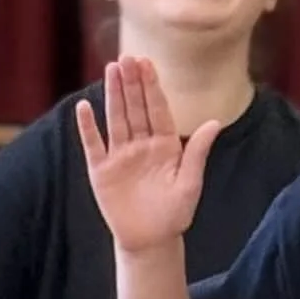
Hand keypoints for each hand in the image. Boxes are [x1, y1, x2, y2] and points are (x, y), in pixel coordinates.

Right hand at [76, 57, 217, 252]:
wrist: (151, 240)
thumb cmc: (175, 213)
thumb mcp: (190, 183)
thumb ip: (197, 152)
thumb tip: (215, 122)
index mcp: (165, 145)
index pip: (157, 109)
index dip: (152, 86)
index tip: (147, 63)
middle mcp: (141, 145)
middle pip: (135, 108)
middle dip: (131, 82)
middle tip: (127, 57)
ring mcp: (120, 155)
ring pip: (116, 119)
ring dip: (113, 95)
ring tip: (111, 70)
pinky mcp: (101, 170)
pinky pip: (93, 144)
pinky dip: (88, 127)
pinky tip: (84, 107)